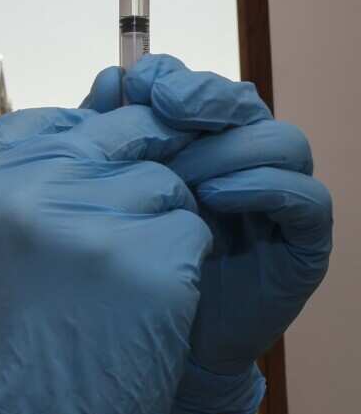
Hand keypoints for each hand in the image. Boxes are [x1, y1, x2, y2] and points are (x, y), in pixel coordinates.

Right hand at [0, 104, 210, 413]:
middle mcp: (28, 190)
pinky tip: (142, 305)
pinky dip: (180, 267)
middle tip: (124, 228)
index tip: (86, 192)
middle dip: (139, 172)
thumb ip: (38, 166)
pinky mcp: (145, 265)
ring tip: (118, 283)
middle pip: (122, 134)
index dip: (94, 150)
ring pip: (165, 185)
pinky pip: (190, 232)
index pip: (62, 118)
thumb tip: (115, 85)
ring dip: (159, 228)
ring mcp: (89, 224)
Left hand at [83, 56, 332, 413]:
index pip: (195, 85)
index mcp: (195, 139)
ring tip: (181, 173)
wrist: (153, 338)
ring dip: (227, 148)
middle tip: (164, 104)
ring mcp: (278, 196)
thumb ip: (107, 137)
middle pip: (242, 102)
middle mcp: (242, 159)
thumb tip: (110, 78)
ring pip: (279, 141)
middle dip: (203, 95)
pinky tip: (213, 197)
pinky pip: (305, 196)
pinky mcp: (304, 239)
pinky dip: (262, 186)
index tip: (134, 84)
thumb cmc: (128, 257)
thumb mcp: (109, 191)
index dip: (169, 75)